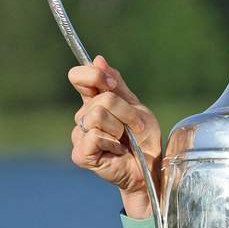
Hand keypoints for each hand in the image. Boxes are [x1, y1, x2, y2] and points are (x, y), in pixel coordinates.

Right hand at [67, 55, 162, 200]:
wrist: (149, 168)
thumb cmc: (143, 139)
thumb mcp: (136, 107)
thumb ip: (117, 85)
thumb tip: (98, 60)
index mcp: (94, 102)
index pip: (79, 77)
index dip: (94, 76)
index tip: (112, 85)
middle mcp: (83, 117)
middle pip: (100, 99)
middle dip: (125, 112)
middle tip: (135, 127)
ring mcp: (80, 135)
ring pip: (98, 115)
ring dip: (121, 127)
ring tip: (126, 140)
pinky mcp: (81, 153)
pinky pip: (95, 135)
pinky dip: (113, 142)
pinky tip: (117, 151)